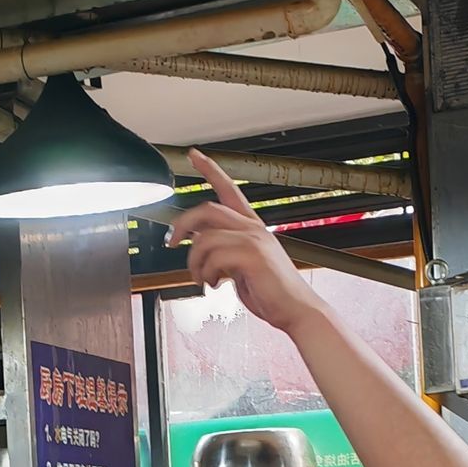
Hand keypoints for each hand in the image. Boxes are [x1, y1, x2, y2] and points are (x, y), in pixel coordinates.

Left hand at [168, 150, 326, 333]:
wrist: (296, 311)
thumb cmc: (271, 292)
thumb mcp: (242, 266)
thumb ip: (223, 251)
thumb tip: (198, 246)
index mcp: (252, 227)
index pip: (229, 189)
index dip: (210, 170)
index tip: (194, 155)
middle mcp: (254, 228)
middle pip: (208, 210)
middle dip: (182, 225)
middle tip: (171, 242)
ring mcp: (254, 241)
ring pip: (205, 239)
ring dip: (194, 262)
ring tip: (202, 278)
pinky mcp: (252, 257)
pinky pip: (213, 257)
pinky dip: (206, 274)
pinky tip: (213, 284)